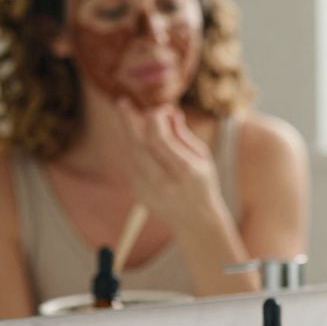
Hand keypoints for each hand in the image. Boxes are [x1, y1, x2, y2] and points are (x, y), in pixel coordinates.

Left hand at [114, 97, 224, 231]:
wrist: (195, 222)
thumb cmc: (203, 186)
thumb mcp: (203, 159)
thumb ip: (184, 136)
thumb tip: (169, 113)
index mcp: (184, 170)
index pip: (159, 138)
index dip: (155, 119)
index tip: (160, 109)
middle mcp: (163, 181)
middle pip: (139, 144)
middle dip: (129, 121)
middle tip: (123, 103)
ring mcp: (148, 189)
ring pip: (132, 153)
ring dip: (130, 133)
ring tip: (129, 116)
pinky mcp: (139, 192)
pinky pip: (132, 164)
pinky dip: (134, 148)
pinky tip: (138, 140)